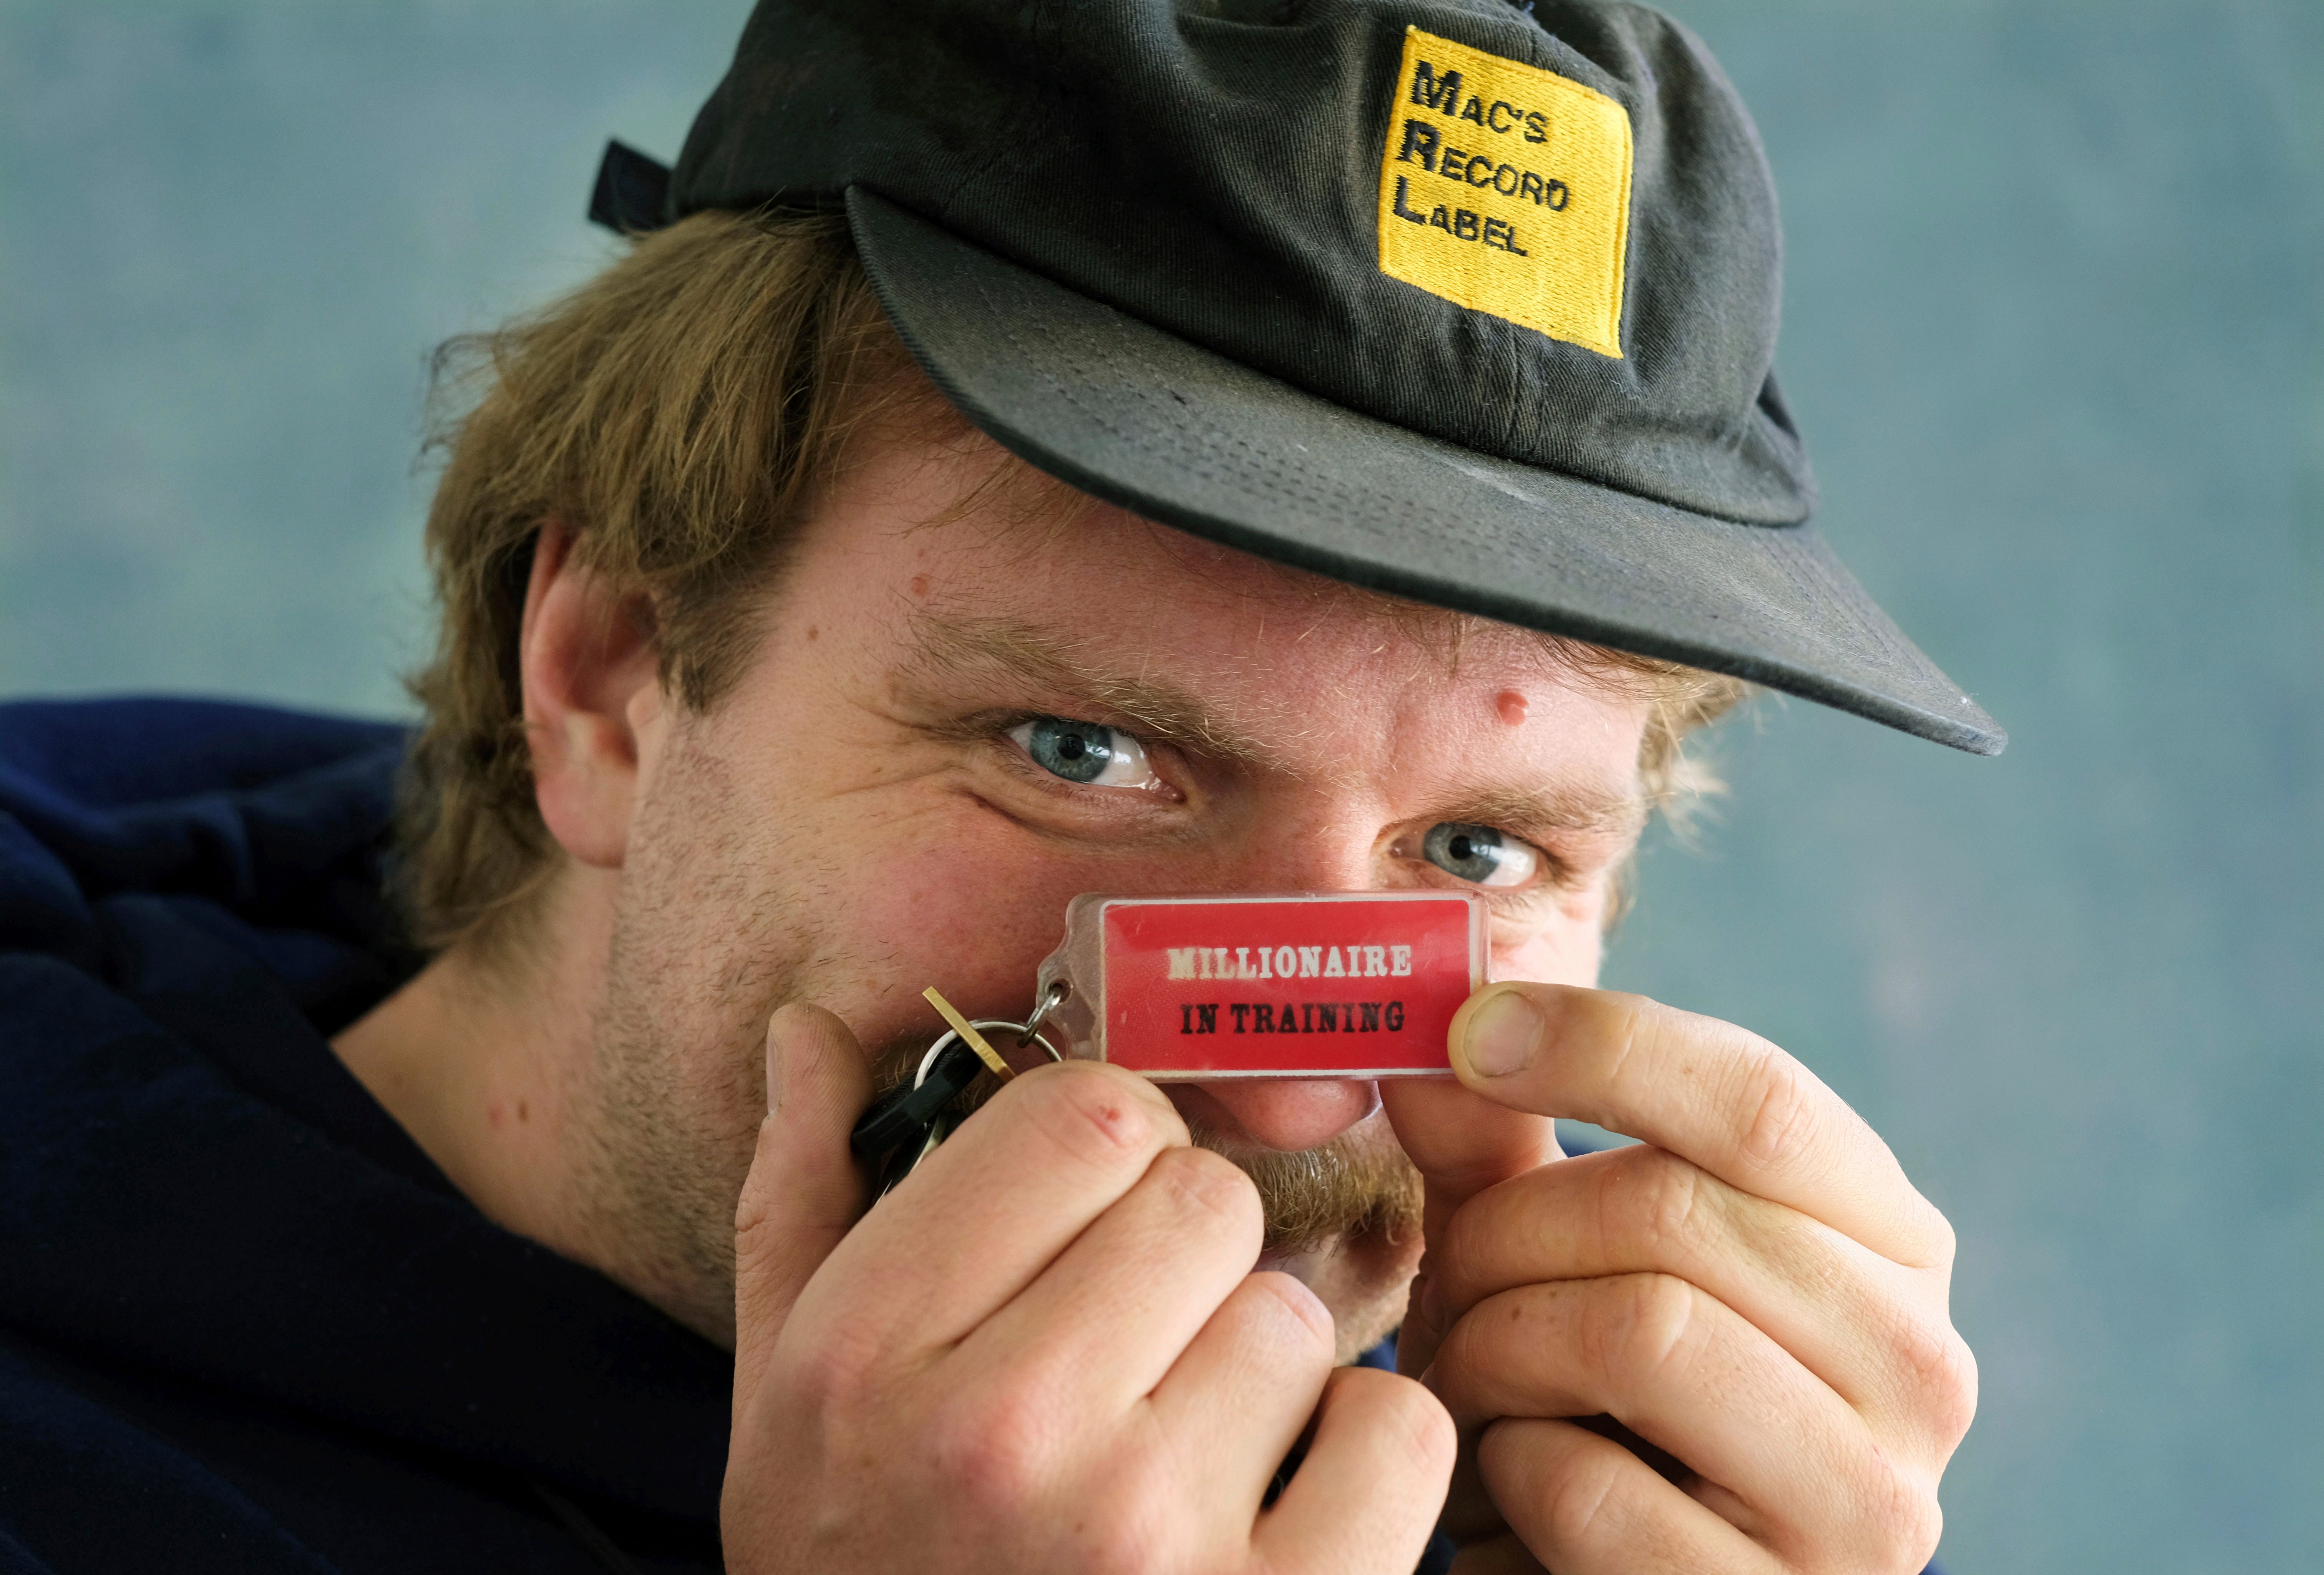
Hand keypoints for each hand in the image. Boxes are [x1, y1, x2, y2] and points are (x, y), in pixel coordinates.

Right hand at [722, 1004, 1454, 1573]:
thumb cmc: (856, 1569)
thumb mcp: (780, 1397)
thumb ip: (801, 1198)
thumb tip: (810, 1025)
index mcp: (876, 1352)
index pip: (1084, 1118)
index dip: (1107, 1153)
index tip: (1085, 1222)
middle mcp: (1006, 1434)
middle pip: (1204, 1198)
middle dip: (1182, 1258)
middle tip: (1130, 1355)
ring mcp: (1149, 1537)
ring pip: (1294, 1314)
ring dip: (1258, 1373)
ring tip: (1182, 1456)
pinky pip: (1399, 1428)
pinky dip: (1361, 1460)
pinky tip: (1276, 1511)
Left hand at [1381, 984, 1975, 1574]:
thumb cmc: (1574, 1401)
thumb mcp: (1538, 1250)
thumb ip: (1495, 1140)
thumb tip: (1435, 1016)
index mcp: (1890, 1246)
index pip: (1762, 1097)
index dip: (1599, 1043)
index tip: (1467, 1031)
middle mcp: (1922, 1367)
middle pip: (1676, 1209)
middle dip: (1511, 1228)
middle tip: (1448, 1274)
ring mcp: (1873, 1504)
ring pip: (1642, 1330)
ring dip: (1498, 1346)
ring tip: (1472, 1379)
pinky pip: (1591, 1490)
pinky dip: (1509, 1475)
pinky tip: (1513, 1486)